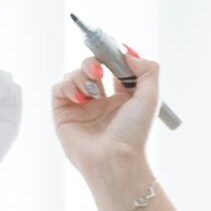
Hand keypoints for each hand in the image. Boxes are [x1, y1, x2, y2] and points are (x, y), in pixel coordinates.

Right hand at [50, 46, 160, 187]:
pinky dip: (68, 86)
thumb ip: (148, 70)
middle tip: (100, 69)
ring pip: (74, 74)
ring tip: (92, 89)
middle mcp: (100, 102)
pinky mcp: (64, 114)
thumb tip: (127, 52)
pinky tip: (81, 98)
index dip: (111, 56)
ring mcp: (81, 108)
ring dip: (82, 74)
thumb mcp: (151, 98)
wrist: (115, 160)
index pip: (112, 67)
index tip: (113, 51)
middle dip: (94, 61)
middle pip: (91, 67)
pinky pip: (59, 88)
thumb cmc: (134, 134)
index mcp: (121, 99)